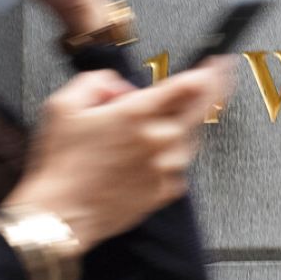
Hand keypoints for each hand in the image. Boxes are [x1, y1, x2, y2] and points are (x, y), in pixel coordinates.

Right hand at [2, 57, 234, 252]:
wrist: (60, 215)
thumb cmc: (61, 165)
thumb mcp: (63, 105)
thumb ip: (97, 82)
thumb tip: (119, 86)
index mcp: (137, 114)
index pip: (188, 85)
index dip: (209, 70)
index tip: (217, 64)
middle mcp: (158, 139)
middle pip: (202, 108)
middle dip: (216, 89)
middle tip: (220, 77)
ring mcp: (165, 167)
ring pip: (189, 138)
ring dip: (181, 127)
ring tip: (153, 129)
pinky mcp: (164, 192)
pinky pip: (177, 166)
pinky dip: (169, 157)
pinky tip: (147, 157)